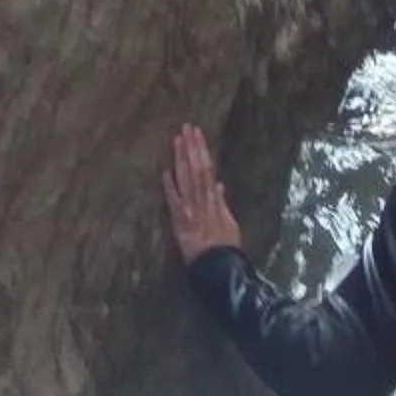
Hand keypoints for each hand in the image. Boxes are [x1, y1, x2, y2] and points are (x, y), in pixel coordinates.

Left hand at [162, 124, 243, 263]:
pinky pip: (175, 202)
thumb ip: (222, 203)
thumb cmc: (226, 248)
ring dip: (181, 159)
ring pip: (187, 180)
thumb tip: (219, 184)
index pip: (207, 168)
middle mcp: (203, 201)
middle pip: (197, 169)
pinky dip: (170, 186)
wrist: (219, 268)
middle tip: (187, 127)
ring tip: (177, 140)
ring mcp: (191, 211)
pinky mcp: (181, 223)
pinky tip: (165, 170)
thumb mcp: (229, 223)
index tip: (197, 134)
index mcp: (214, 200)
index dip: (202, 150)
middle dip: (192, 147)